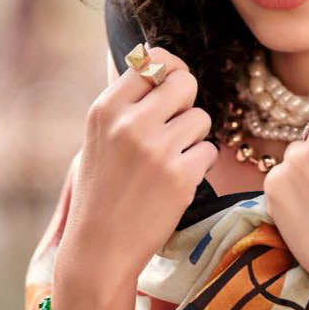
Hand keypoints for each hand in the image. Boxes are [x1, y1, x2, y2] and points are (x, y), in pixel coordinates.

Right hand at [58, 45, 217, 290]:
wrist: (100, 248)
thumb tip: (157, 63)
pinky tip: (179, 181)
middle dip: (187, 104)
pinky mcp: (180, 176)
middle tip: (176, 129)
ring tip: (173, 159)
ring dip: (195, 138)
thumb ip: (125, 105)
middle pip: (185, 83)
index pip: (152, 61)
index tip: (171, 89)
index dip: (170, 73)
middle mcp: (129, 123)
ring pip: (202, 118)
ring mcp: (156, 149)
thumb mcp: (98, 139)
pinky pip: (210, 151)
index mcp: (105, 109)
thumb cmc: (102, 193)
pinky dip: (201, 165)